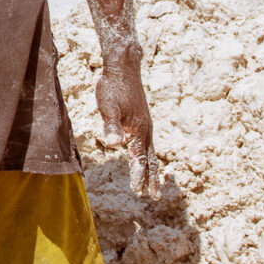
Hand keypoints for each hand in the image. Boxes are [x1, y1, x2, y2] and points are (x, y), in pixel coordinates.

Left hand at [94, 54, 160, 198]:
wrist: (123, 67)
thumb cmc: (113, 86)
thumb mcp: (108, 106)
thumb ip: (111, 125)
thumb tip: (114, 144)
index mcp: (139, 129)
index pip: (140, 158)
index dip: (139, 176)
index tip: (137, 191)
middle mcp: (146, 129)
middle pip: (151, 158)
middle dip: (152, 177)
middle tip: (155, 195)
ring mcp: (145, 124)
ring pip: (150, 151)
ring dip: (151, 168)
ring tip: (151, 182)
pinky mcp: (141, 119)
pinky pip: (146, 142)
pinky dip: (146, 155)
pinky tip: (141, 157)